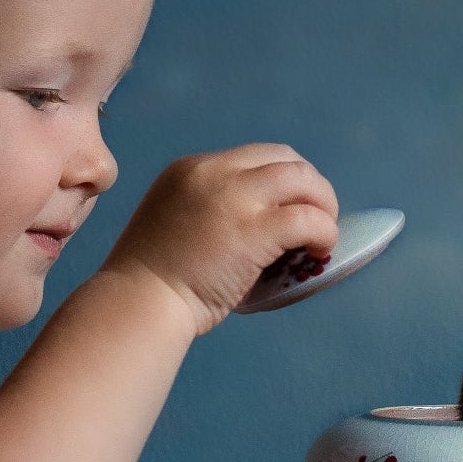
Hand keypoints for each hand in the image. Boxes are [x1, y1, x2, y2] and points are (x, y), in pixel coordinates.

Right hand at [104, 144, 338, 335]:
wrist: (138, 303)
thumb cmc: (152, 284)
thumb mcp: (176, 226)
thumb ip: (210, 214)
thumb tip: (260, 230)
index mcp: (191, 169)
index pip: (255, 158)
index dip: (283, 181)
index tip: (291, 208)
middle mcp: (214, 171)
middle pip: (286, 159)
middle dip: (311, 188)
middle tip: (318, 221)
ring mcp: (234, 197)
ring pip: (303, 180)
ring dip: (324, 206)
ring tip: (323, 238)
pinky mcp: (253, 229)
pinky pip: (308, 219)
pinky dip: (324, 233)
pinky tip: (319, 253)